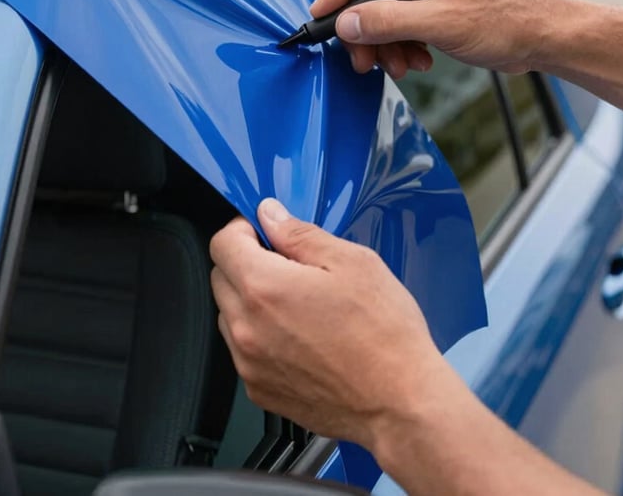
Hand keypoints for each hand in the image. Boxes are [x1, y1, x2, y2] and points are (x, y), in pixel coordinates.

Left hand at [209, 199, 442, 458]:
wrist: (401, 405)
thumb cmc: (384, 335)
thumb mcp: (352, 262)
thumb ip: (300, 234)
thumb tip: (271, 216)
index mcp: (264, 288)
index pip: (222, 243)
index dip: (243, 229)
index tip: (265, 231)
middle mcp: (247, 328)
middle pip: (220, 278)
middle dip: (246, 262)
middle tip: (288, 264)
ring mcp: (249, 364)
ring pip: (229, 314)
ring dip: (250, 300)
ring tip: (299, 304)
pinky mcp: (260, 390)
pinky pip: (243, 350)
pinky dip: (260, 335)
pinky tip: (300, 335)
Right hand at [311, 0, 558, 76]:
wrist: (547, 38)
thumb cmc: (510, 20)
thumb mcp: (442, 23)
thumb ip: (389, 22)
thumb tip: (346, 24)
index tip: (322, 18)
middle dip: (366, 27)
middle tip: (361, 58)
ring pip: (384, 7)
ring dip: (384, 41)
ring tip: (397, 66)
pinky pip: (401, 18)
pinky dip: (400, 42)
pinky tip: (416, 60)